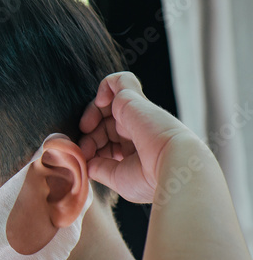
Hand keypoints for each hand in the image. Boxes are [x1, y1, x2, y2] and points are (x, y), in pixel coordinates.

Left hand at [77, 72, 191, 202]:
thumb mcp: (119, 178)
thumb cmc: (152, 179)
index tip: (87, 160)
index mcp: (138, 148)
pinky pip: (120, 80)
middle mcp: (138, 129)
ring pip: (108, 104)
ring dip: (91, 114)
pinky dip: (105, 87)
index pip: (109, 141)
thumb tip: (86, 164)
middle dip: (89, 136)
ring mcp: (136, 113)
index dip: (93, 149)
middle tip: (84, 149)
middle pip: (105, 124)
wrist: (174, 168)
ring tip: (86, 129)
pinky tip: (100, 103)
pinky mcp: (133, 100)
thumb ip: (101, 168)